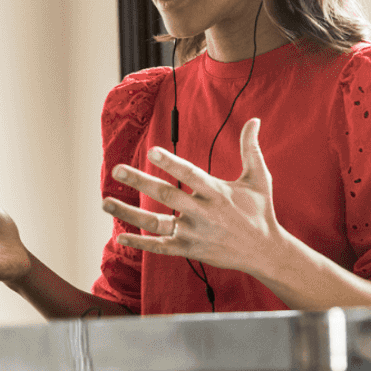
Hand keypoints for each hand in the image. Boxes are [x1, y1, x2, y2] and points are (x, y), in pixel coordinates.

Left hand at [103, 118, 283, 276]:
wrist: (264, 252)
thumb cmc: (260, 212)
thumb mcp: (259, 178)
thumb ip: (251, 148)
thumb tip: (254, 119)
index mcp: (217, 193)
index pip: (190, 175)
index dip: (171, 163)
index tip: (151, 151)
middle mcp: (203, 213)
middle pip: (166, 196)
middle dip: (140, 182)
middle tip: (116, 170)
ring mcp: (194, 233)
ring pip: (155, 223)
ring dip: (128, 213)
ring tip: (105, 201)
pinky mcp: (190, 250)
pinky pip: (160, 247)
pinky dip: (140, 244)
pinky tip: (121, 236)